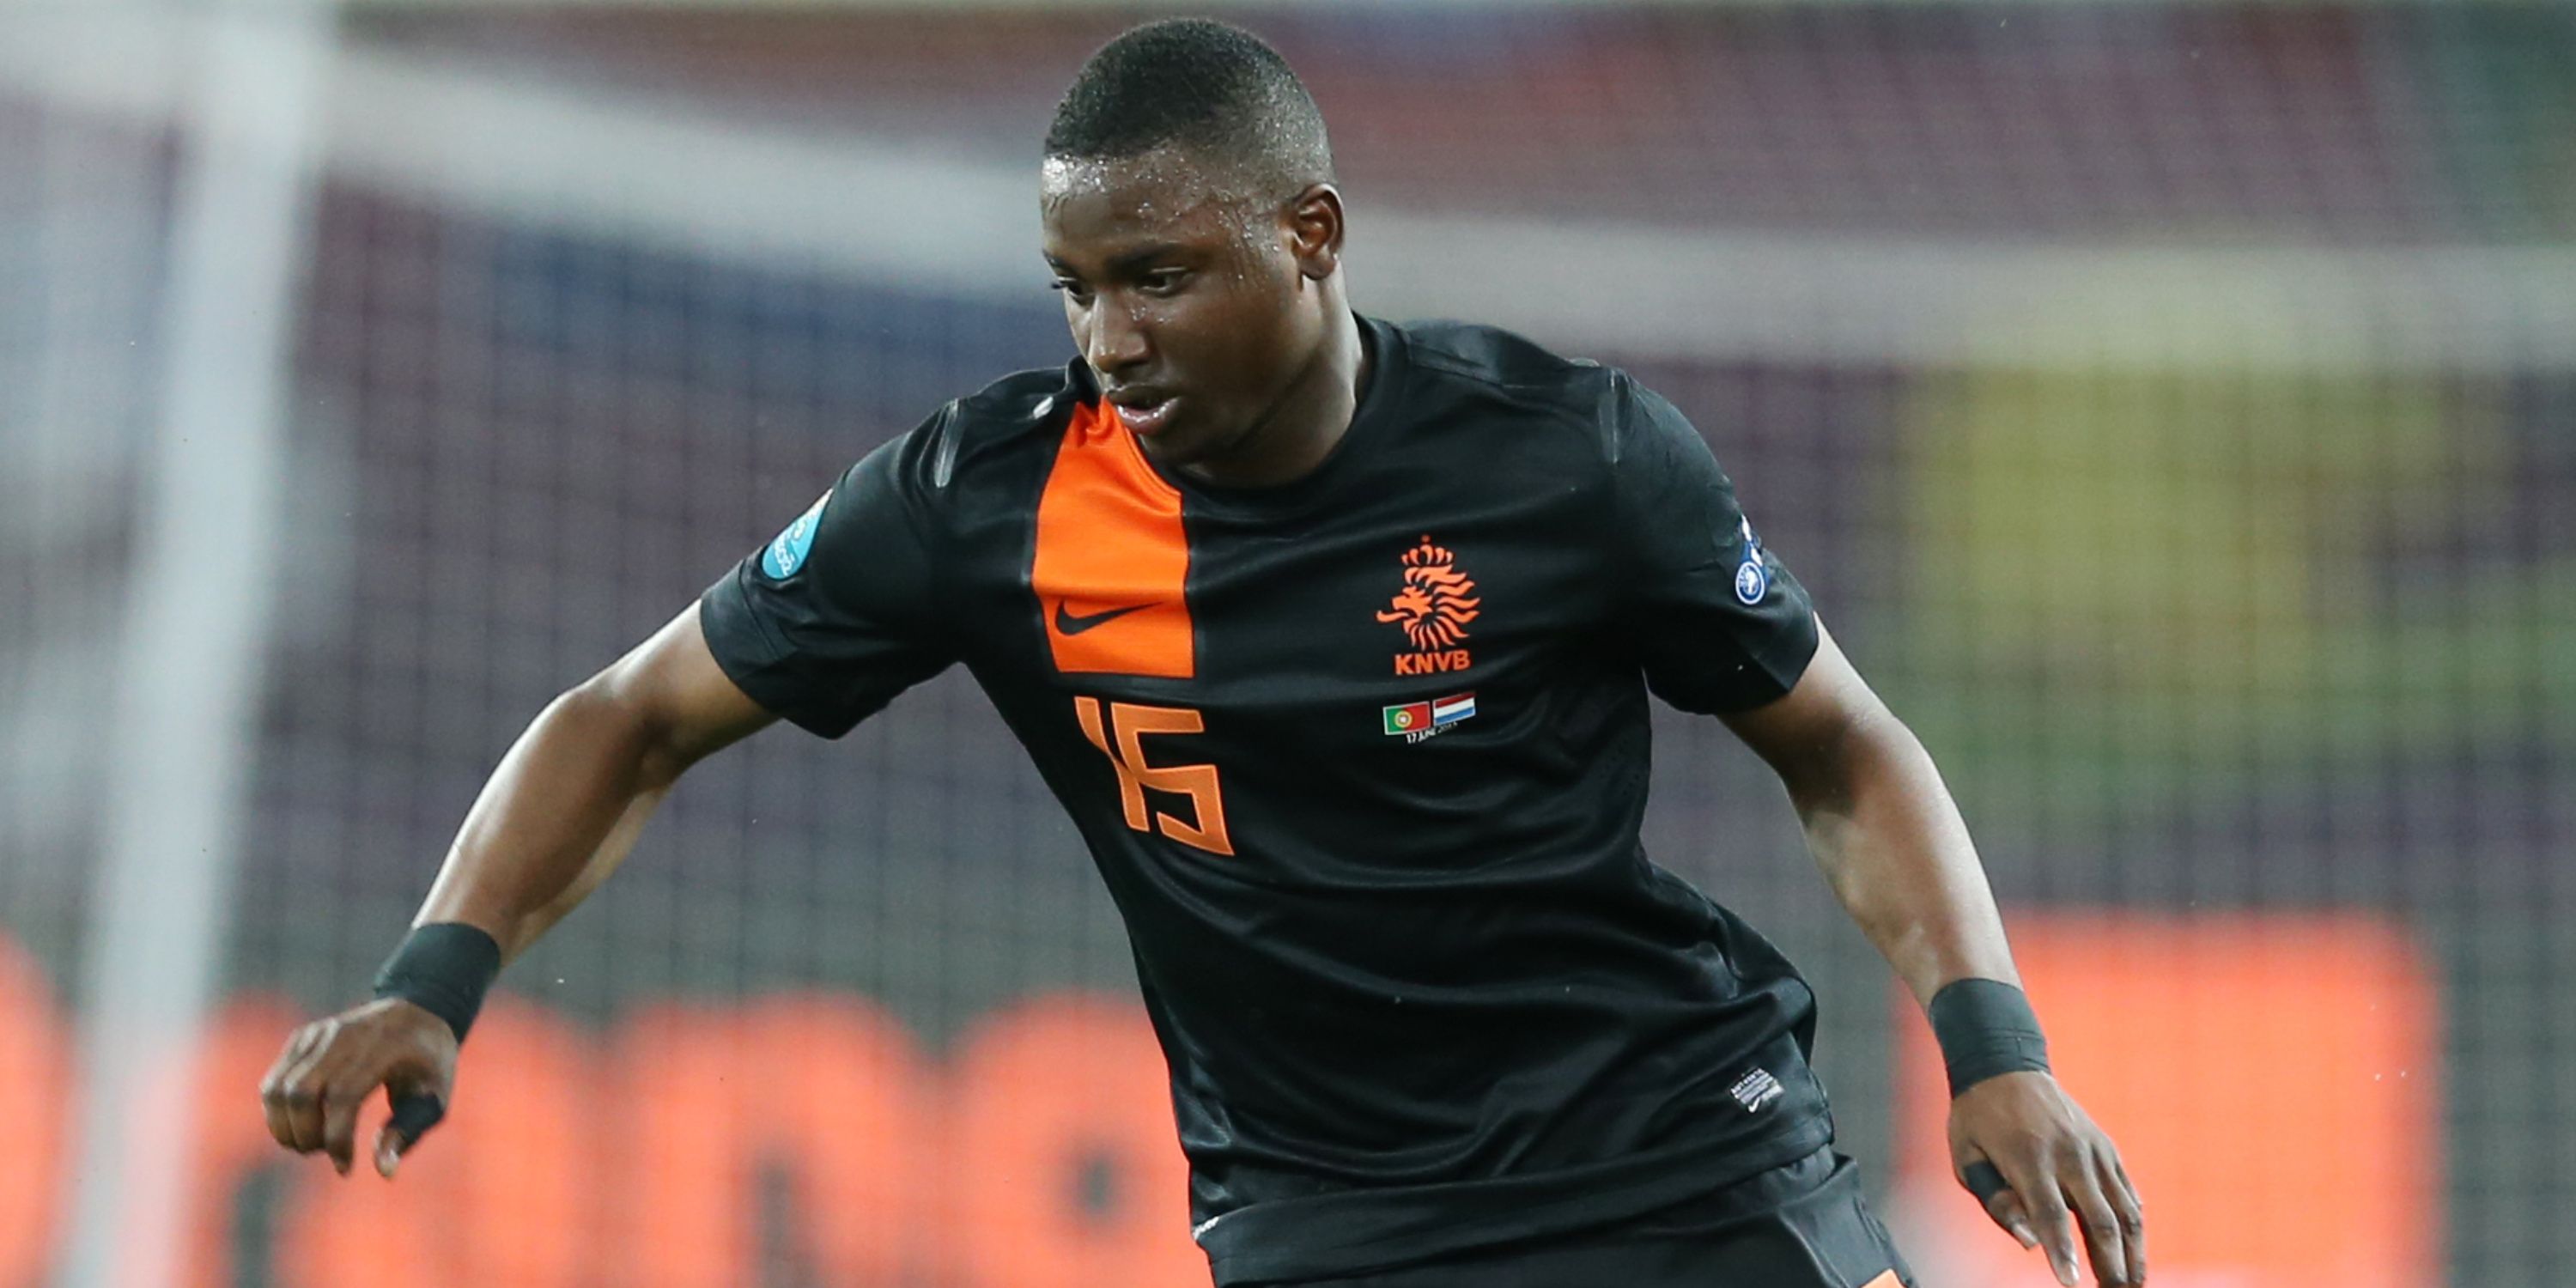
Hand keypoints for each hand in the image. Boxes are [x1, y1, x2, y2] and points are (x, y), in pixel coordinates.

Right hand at [258, 997, 457, 1177]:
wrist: (419, 1013)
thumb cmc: (430, 1064)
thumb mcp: (434, 1098)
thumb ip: (408, 1132)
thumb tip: (384, 1172)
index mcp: (383, 1048)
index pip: (343, 1096)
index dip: (337, 1139)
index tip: (345, 1168)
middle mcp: (345, 1036)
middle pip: (301, 1093)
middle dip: (305, 1135)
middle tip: (324, 1152)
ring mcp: (319, 1034)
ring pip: (277, 1088)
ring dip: (284, 1128)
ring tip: (311, 1142)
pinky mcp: (302, 1038)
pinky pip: (274, 1081)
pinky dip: (279, 1112)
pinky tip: (302, 1125)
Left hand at [1948, 1070, 2144, 1286]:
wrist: (2005, 1066)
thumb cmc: (1977, 1119)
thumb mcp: (1967, 1157)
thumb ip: (1996, 1201)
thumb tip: (2030, 1241)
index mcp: (2028, 1156)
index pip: (2050, 1215)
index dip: (2062, 1253)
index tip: (2071, 1285)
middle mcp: (2069, 1153)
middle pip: (2099, 1219)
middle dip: (2111, 1265)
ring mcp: (2093, 1149)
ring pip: (2124, 1210)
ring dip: (2133, 1252)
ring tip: (2132, 1284)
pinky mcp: (2106, 1148)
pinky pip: (2127, 1192)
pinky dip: (2133, 1224)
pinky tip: (2133, 1251)